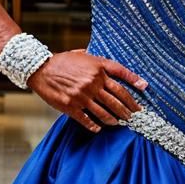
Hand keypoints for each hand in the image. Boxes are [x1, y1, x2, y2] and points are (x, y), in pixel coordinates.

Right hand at [27, 49, 147, 132]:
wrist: (40, 69)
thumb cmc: (62, 61)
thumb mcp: (83, 55)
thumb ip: (99, 62)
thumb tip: (113, 68)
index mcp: (97, 68)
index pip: (121, 77)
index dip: (134, 82)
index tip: (144, 88)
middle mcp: (92, 82)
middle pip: (117, 98)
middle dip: (128, 108)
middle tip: (134, 115)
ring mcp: (82, 96)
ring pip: (105, 111)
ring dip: (115, 119)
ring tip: (120, 123)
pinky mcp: (71, 107)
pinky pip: (87, 119)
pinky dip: (95, 125)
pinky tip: (100, 128)